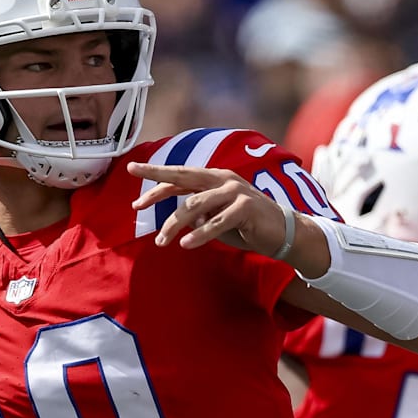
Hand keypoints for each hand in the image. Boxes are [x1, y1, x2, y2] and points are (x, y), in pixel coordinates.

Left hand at [127, 161, 287, 255]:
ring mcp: (235, 191)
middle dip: (155, 182)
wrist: (284, 233)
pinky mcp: (246, 207)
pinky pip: (216, 222)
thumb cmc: (246, 225)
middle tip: (135, 197)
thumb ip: (197, 214)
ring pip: (194, 205)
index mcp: (213, 178)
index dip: (155, 178)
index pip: (179, 175)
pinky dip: (200, 234)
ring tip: (161, 242)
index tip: (132, 172)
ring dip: (174, 225)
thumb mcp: (216, 217)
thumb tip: (175, 220)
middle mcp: (223, 179)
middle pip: (183, 176)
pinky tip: (186, 244)